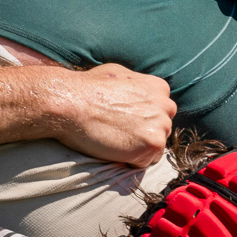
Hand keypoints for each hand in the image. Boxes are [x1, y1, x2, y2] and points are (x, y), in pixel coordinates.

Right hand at [44, 63, 175, 165]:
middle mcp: (166, 106)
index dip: (141, 120)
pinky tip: (113, 149)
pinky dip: (130, 161)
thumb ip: (137, 85)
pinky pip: (145, 162)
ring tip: (114, 140)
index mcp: (159, 88)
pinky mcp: (153, 144)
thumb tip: (139, 91)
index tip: (124, 121)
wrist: (70, 102)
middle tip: (117, 133)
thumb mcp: (118, 74)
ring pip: (156, 148)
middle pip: (161, 130)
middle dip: (143, 135)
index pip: (160, 112)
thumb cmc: (87, 88)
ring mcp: (161, 125)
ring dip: (137, 150)